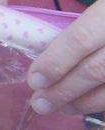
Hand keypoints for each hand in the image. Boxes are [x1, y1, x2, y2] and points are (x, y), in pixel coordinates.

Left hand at [28, 0, 104, 116]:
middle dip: (64, 90)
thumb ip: (85, 23)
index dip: (55, 62)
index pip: (80, 39)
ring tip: (62, 107)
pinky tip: (91, 104)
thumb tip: (49, 50)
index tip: (34, 79)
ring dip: (85, 102)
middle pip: (95, 70)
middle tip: (40, 102)